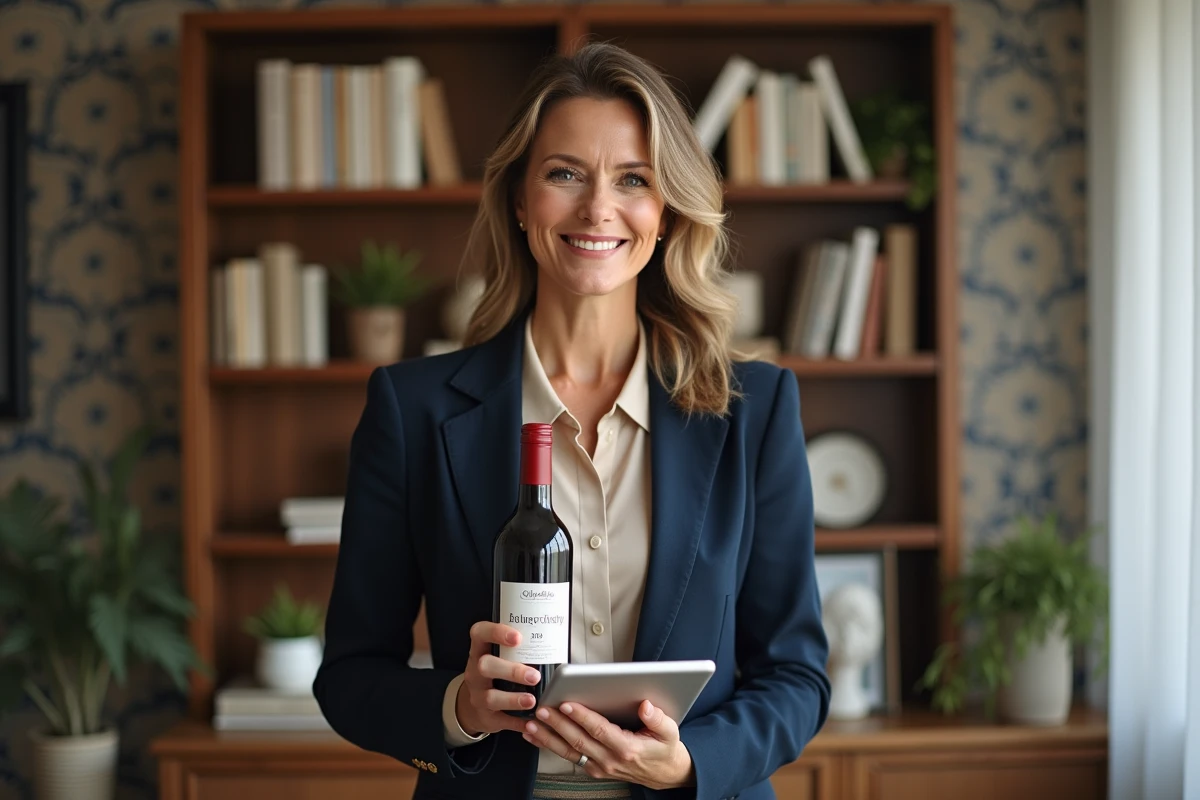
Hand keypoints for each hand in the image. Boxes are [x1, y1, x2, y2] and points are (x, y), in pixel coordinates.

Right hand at [455, 621, 541, 735]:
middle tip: (534, 675)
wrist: (472, 706)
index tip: (518, 637)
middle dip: (511, 670)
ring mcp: (478, 695)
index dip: (496, 632)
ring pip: (491, 697)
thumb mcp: (498, 658)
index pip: (480, 633)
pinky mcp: (486, 717)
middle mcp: (475, 672)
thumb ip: (518, 649)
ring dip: (513, 699)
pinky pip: (502, 721)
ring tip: (532, 700)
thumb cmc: (496, 674)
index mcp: (480, 651)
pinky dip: (518, 723)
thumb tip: (558, 639)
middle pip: (485, 666)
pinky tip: (532, 722)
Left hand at [521, 700, 695, 789]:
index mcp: (628, 749)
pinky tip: (536, 736)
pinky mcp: (593, 769)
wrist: (664, 774)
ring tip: (530, 724)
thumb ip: (658, 719)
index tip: (567, 704)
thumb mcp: (670, 732)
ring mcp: (600, 767)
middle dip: (558, 724)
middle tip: (542, 709)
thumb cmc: (664, 749)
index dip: (582, 717)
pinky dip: (550, 746)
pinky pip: (569, 757)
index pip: (600, 730)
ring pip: (569, 751)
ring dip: (547, 737)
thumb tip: (646, 706)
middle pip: (579, 740)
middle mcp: (610, 760)